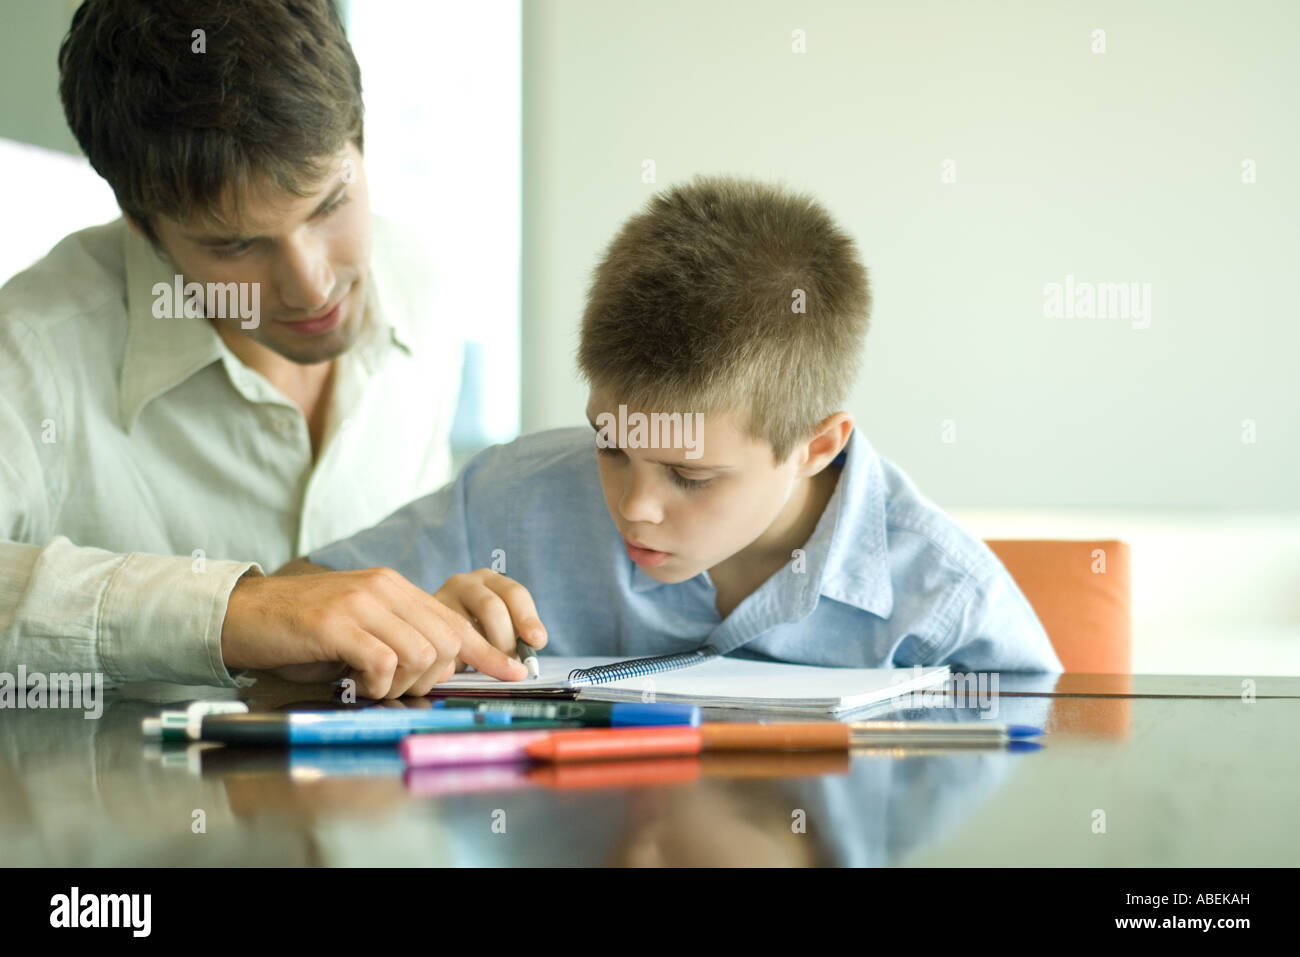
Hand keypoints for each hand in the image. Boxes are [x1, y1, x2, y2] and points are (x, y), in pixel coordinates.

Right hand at [221, 566, 530, 697]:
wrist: (241, 614)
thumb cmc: (300, 630)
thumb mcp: (359, 627)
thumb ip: (398, 637)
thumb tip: (439, 668)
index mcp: (395, 587)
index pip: (456, 621)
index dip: (487, 651)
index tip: (513, 672)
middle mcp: (385, 588)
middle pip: (446, 641)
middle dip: (432, 678)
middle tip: (396, 688)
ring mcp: (361, 603)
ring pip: (421, 654)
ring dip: (401, 684)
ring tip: (369, 685)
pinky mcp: (335, 623)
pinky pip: (383, 662)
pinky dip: (375, 684)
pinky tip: (354, 683)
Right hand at [433, 569, 547, 673]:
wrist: (428, 630)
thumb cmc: (474, 632)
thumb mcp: (497, 626)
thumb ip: (513, 635)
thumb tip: (533, 651)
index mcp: (489, 579)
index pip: (514, 593)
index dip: (528, 618)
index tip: (537, 642)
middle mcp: (464, 583)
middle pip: (492, 608)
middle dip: (505, 640)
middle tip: (511, 664)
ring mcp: (440, 598)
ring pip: (466, 628)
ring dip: (482, 653)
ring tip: (486, 668)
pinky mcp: (421, 622)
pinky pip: (444, 644)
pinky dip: (457, 661)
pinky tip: (460, 669)